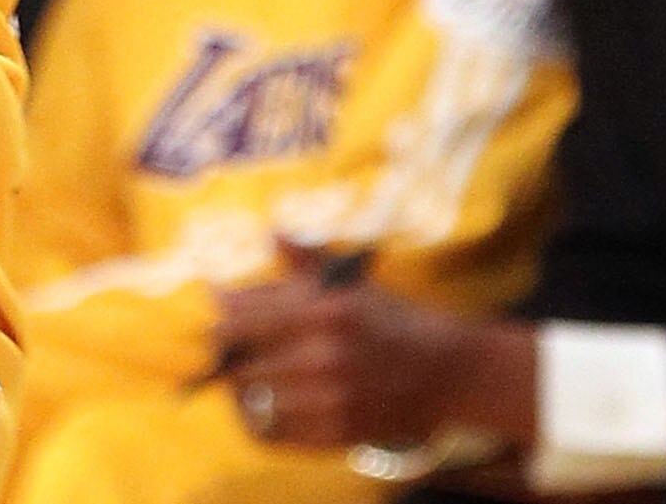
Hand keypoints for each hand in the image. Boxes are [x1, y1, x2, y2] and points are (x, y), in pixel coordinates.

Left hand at [213, 273, 526, 454]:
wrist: (449, 374)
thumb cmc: (397, 321)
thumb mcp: (354, 285)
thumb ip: (305, 262)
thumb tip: (269, 232)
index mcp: (327, 312)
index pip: (246, 319)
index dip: (223, 315)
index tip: (216, 305)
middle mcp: (325, 358)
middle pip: (243, 362)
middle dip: (229, 352)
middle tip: (226, 345)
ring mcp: (331, 401)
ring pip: (254, 400)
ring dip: (241, 387)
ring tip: (243, 375)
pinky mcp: (335, 434)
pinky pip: (274, 432)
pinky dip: (259, 419)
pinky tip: (261, 405)